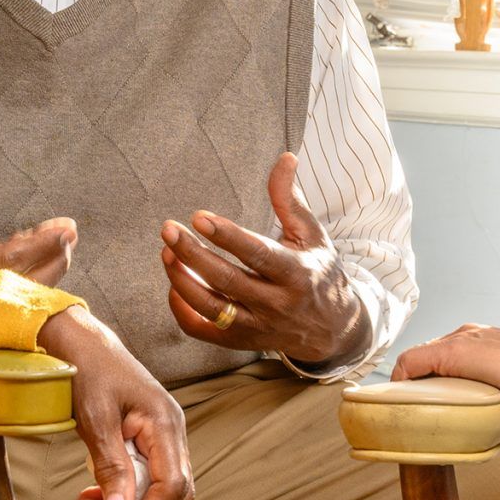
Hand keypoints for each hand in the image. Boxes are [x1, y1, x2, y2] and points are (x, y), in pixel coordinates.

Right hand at [0, 168, 75, 287]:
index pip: (10, 257)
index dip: (42, 242)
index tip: (66, 227)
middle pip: (24, 280)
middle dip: (53, 256)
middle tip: (72, 233)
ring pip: (18, 294)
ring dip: (45, 270)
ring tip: (61, 246)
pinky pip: (5, 300)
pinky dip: (24, 282)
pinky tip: (34, 266)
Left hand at [36, 306, 193, 499]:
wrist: (81, 342)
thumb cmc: (87, 370)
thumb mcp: (95, 420)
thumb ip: (110, 468)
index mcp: (165, 423)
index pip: (172, 487)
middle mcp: (171, 432)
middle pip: (171, 494)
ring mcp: (161, 436)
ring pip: (154, 490)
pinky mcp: (146, 440)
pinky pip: (140, 477)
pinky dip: (116, 493)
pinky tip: (88, 498)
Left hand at [159, 152, 368, 370]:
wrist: (333, 330)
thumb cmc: (318, 271)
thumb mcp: (312, 235)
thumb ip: (290, 199)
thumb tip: (285, 157)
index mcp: (296, 272)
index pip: (257, 254)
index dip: (227, 236)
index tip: (198, 216)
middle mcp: (276, 303)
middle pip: (226, 281)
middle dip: (192, 254)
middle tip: (168, 229)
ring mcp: (257, 326)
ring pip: (210, 307)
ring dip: (181, 280)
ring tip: (167, 251)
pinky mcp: (240, 341)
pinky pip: (201, 329)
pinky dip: (181, 308)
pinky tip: (174, 282)